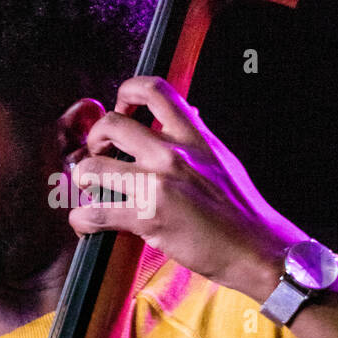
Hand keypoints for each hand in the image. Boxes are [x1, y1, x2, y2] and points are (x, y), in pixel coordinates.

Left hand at [68, 76, 306, 299]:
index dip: (126, 92)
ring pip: (92, 167)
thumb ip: (196, 139)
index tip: (122, 108)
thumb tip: (186, 116)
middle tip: (99, 153)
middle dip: (94, 138)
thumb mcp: (221, 159)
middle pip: (111, 124)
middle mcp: (173, 153)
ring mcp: (159, 184)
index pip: (154, 89)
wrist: (255, 248)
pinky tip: (87, 223)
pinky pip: (96, 213)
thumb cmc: (240, 209)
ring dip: (83, 179)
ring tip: (90, 189)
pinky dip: (83, 219)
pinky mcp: (148, 218)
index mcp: (193, 136)